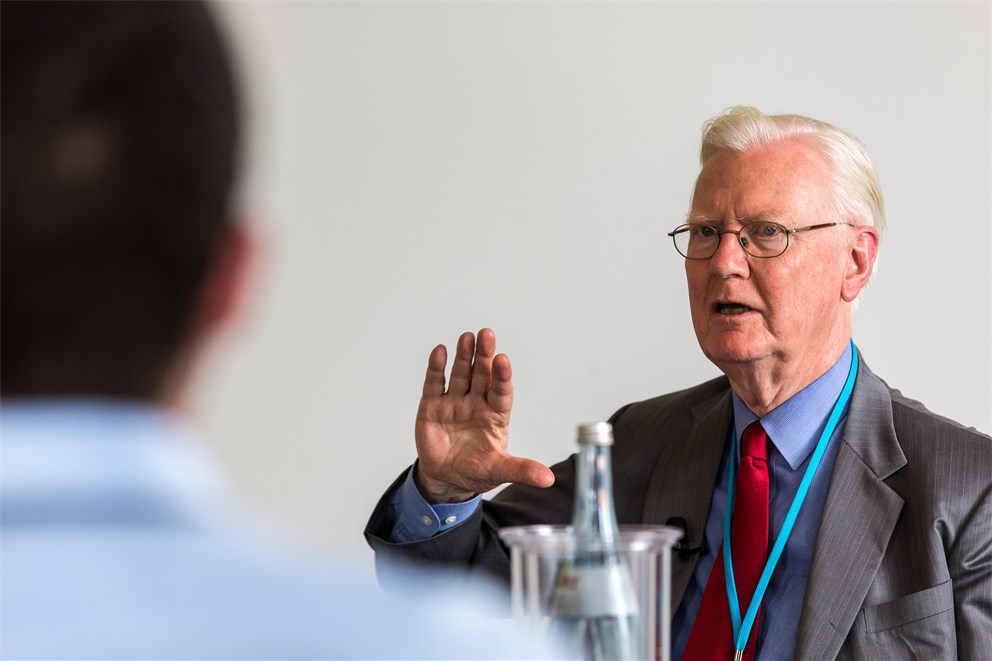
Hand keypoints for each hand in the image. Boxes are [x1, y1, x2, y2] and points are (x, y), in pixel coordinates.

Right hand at [414, 328, 554, 502]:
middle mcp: (476, 404)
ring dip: (463, 356)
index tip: (502, 361)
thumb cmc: (476, 471)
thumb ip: (521, 470)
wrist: (446, 478)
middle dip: (484, 356)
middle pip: (482, 376)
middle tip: (487, 335)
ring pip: (460, 374)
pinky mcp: (432, 406)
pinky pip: (435, 383)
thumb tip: (548, 479)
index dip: (501, 376)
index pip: (501, 392)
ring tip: (467, 337)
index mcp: (495, 416)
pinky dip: (436, 368)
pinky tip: (440, 352)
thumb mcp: (499, 471)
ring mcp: (454, 403)